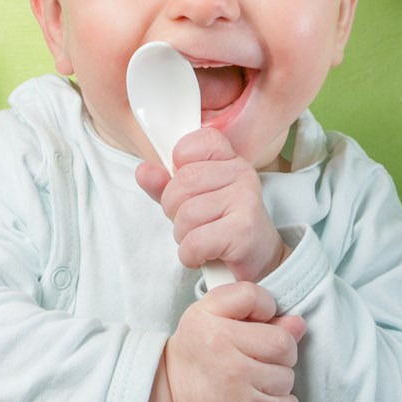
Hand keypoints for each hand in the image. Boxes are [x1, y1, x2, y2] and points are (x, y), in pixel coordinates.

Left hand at [136, 127, 287, 282]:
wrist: (258, 260)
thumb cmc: (221, 225)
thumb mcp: (191, 199)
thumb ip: (164, 184)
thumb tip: (143, 171)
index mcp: (229, 158)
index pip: (196, 141)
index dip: (179, 162)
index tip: (185, 183)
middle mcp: (241, 172)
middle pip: (182, 183)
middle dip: (174, 209)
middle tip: (191, 222)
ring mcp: (245, 199)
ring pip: (187, 215)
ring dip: (183, 236)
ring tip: (201, 238)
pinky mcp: (243, 230)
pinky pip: (195, 241)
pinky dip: (191, 254)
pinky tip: (204, 254)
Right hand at [141, 282, 305, 401]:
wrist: (167, 397)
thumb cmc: (193, 352)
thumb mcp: (208, 313)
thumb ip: (250, 306)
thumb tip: (297, 323)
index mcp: (213, 319)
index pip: (258, 298)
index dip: (266, 309)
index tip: (257, 322)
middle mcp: (225, 351)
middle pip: (283, 343)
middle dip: (279, 350)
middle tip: (259, 355)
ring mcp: (237, 386)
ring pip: (287, 377)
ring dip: (278, 379)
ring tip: (255, 378)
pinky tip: (261, 397)